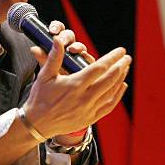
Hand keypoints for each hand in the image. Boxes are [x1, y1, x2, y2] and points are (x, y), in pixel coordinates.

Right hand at [23, 22, 129, 138]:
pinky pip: (109, 106)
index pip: (99, 68)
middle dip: (120, 66)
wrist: (37, 124)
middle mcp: (84, 98)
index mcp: (74, 85)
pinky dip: (117, 95)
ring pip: (111, 92)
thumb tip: (58, 40)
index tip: (120, 50)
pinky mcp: (90, 119)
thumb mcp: (45, 76)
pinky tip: (122, 86)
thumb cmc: (40, 97)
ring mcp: (88, 110)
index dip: (112, 57)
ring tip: (125, 68)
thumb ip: (54, 57)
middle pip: (109, 79)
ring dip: (120, 78)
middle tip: (127, 57)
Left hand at [29, 20, 94, 71]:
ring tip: (72, 50)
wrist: (57, 88)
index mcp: (58, 41)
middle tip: (61, 41)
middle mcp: (69, 45)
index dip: (56, 27)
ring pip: (80, 46)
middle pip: (69, 35)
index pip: (58, 28)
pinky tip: (85, 58)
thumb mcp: (45, 64)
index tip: (52, 30)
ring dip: (77, 46)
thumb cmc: (51, 72)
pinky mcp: (85, 64)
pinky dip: (87, 57)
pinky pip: (88, 58)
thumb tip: (34, 49)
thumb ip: (41, 56)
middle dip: (65, 37)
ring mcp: (78, 55)